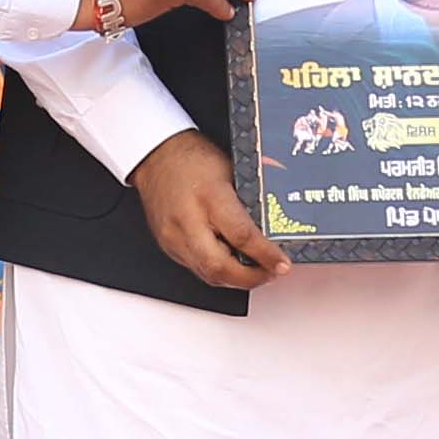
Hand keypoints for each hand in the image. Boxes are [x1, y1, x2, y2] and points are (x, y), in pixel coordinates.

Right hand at [128, 129, 283, 286]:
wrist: (157, 158)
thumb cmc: (192, 159)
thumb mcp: (232, 170)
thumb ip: (251, 200)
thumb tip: (276, 220)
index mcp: (209, 197)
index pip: (241, 236)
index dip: (265, 255)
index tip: (282, 264)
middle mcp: (188, 222)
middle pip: (220, 267)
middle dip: (251, 279)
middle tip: (271, 273)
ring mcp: (174, 238)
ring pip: (208, 275)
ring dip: (236, 280)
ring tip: (257, 272)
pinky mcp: (169, 247)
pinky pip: (197, 269)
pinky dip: (219, 272)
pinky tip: (233, 266)